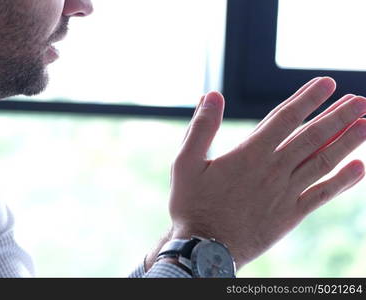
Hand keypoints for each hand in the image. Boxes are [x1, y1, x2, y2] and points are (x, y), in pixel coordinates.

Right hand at [169, 77, 365, 268]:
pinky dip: (343, 181)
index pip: (285, 119)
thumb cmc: (192, 205)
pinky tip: (360, 168)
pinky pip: (322, 195)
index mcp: (249, 155)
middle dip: (339, 116)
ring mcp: (285, 193)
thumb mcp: (185, 163)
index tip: (328, 84)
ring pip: (323, 162)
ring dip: (348, 142)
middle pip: (312, 137)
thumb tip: (212, 95)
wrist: (205, 250)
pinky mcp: (291, 215)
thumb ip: (201, 128)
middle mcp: (273, 170)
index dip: (308, 99)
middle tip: (361, 100)